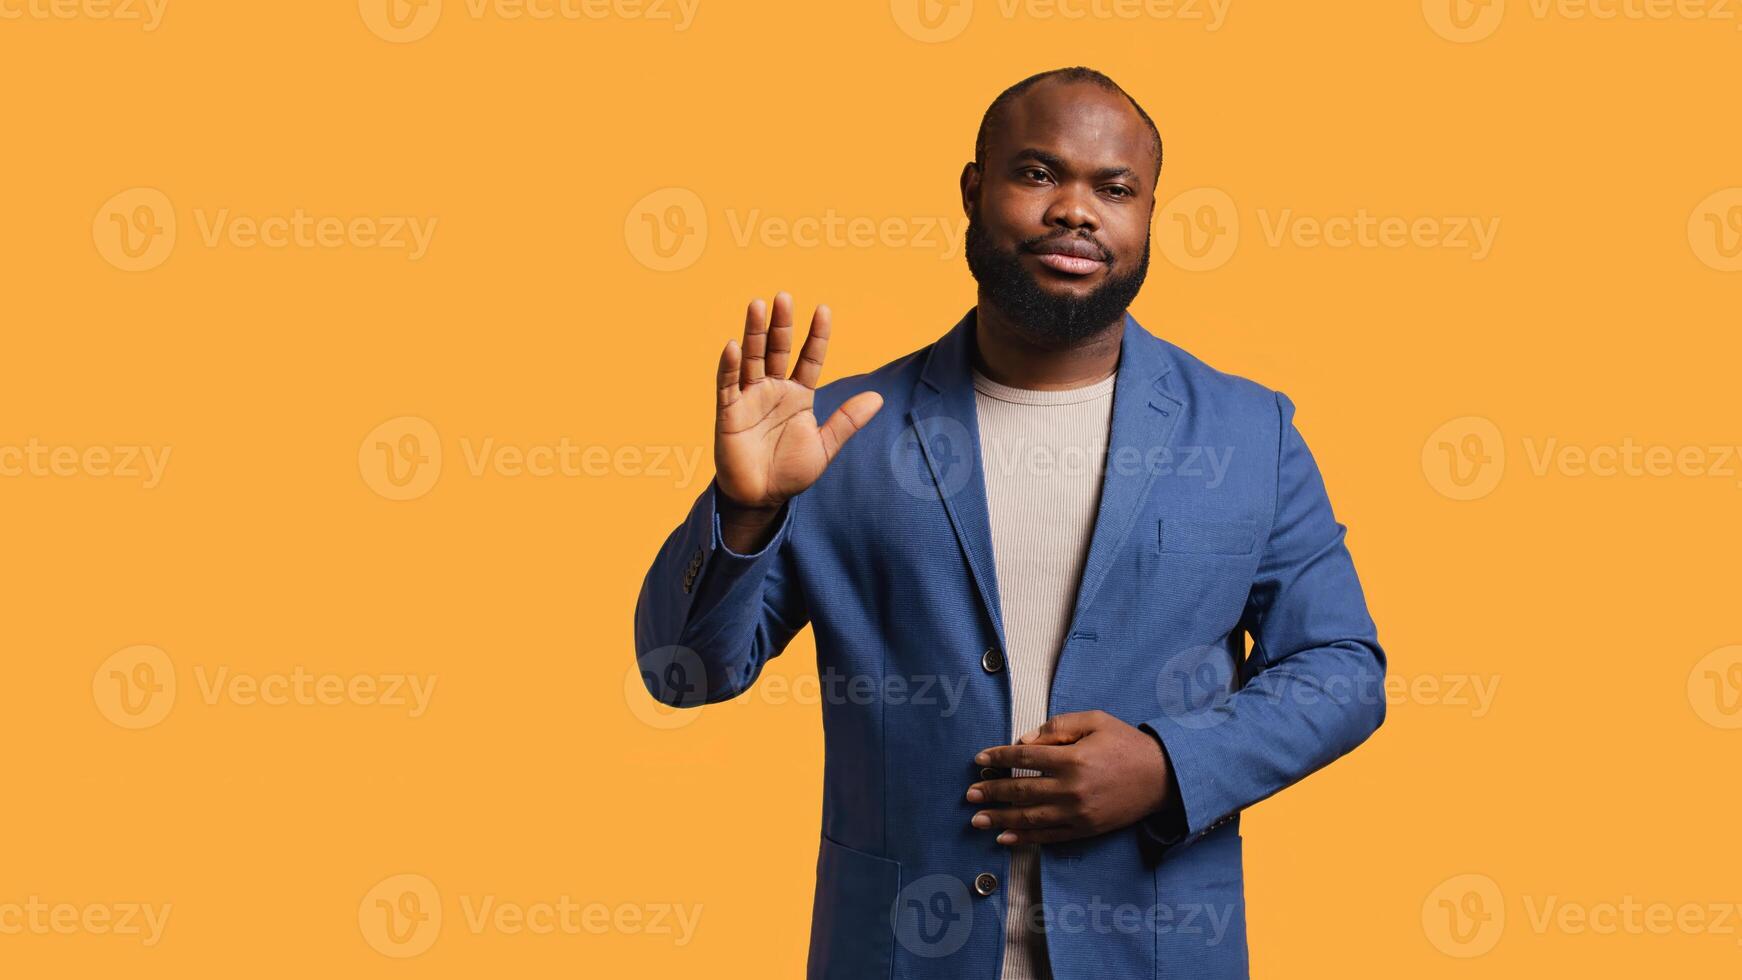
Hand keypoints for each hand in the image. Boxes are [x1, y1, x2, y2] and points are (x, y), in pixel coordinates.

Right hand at [715, 292, 882, 509]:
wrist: (761, 499)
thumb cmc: (790, 472)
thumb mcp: (824, 446)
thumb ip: (846, 421)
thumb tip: (877, 398)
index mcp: (798, 395)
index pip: (809, 358)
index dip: (816, 335)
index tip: (824, 309)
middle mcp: (773, 390)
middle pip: (776, 349)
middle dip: (781, 324)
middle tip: (783, 296)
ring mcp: (749, 399)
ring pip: (751, 358)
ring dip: (753, 333)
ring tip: (758, 305)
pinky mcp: (728, 413)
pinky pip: (727, 385)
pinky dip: (729, 366)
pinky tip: (734, 346)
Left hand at [966, 710, 1173, 845]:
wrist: (1163, 776)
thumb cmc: (1126, 743)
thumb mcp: (1094, 721)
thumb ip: (1057, 727)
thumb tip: (1023, 742)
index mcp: (1072, 758)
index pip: (1024, 758)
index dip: (999, 757)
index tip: (980, 758)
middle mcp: (1071, 788)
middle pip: (1021, 790)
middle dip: (992, 791)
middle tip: (969, 794)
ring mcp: (1078, 813)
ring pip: (1030, 817)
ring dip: (1000, 818)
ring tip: (976, 819)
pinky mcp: (1086, 829)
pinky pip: (1049, 837)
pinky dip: (1024, 837)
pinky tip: (1005, 836)